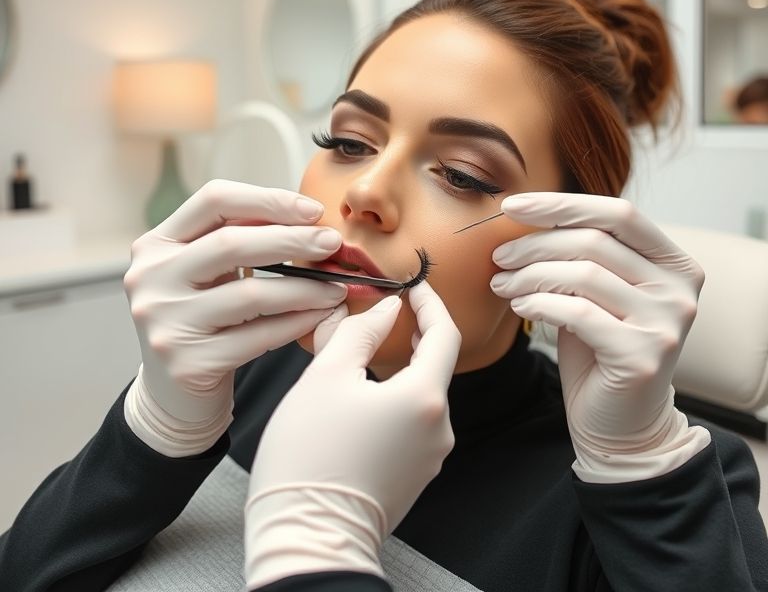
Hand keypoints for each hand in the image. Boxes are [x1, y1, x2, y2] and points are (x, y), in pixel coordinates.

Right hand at [123, 179, 346, 456]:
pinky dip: (297, 323)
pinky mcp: (187, 363)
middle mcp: (151, 278)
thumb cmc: (205, 320)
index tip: (314, 211)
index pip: (214, 200)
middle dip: (292, 240)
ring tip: (337, 287)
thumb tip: (311, 220)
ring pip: (250, 295)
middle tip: (332, 243)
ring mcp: (165, 322)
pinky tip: (322, 316)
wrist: (174, 395)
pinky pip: (258, 337)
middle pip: (231, 243)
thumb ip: (243, 241)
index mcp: (157, 244)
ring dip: (304, 288)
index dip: (268, 199)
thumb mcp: (210, 273)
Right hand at [244, 282, 460, 588]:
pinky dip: (396, 397)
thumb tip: (387, 309)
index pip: (444, 333)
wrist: (305, 536)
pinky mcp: (416, 474)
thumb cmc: (309, 455)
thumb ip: (361, 331)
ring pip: (421, 394)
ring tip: (364, 353)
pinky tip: (364, 396)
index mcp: (425, 398)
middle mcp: (439, 428)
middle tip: (387, 311)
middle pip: (434, 364)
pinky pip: (414, 421)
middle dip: (413, 333)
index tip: (413, 285)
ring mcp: (431, 455)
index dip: (430, 302)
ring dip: (400, 367)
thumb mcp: (327, 375)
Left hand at [490, 192, 710, 482]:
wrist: (620, 422)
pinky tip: (519, 306)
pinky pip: (578, 313)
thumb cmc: (599, 349)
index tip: (513, 205)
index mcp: (673, 262)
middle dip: (535, 245)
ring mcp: (667, 321)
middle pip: (595, 241)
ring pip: (584, 275)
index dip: (561, 204)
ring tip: (502, 284)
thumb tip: (524, 216)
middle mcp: (680, 287)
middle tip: (499, 257)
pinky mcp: (644, 354)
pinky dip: (539, 303)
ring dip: (530, 275)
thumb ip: (580, 254)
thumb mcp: (594, 292)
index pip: (618, 213)